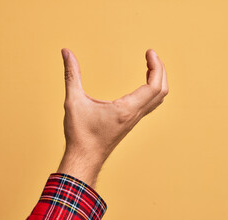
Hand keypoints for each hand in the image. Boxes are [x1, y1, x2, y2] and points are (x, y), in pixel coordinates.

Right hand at [57, 48, 167, 186]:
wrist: (85, 159)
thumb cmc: (80, 134)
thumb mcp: (73, 101)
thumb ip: (71, 75)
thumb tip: (66, 52)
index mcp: (127, 109)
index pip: (154, 86)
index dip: (156, 66)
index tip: (149, 52)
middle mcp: (135, 114)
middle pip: (161, 91)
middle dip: (160, 70)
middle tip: (151, 55)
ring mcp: (134, 119)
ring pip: (157, 99)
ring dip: (158, 81)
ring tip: (150, 66)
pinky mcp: (131, 122)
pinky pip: (150, 105)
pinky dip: (152, 91)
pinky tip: (143, 85)